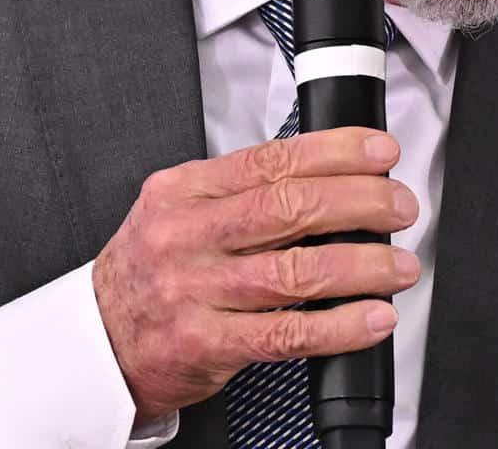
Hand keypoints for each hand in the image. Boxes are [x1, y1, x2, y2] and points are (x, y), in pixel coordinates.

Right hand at [92, 128, 421, 421]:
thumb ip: (239, 192)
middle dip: (360, 202)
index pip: (270, 160)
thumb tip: (330, 176)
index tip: (380, 152)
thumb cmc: (151, 271)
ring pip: (296, 271)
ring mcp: (194, 291)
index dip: (335, 152)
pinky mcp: (206, 345)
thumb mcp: (178, 211)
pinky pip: (288, 335)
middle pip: (289, 207)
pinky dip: (341, 326)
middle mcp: (187, 236)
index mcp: (183, 191)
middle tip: (399, 206)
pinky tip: (374, 316)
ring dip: (363, 266)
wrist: (97, 341)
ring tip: (400, 266)